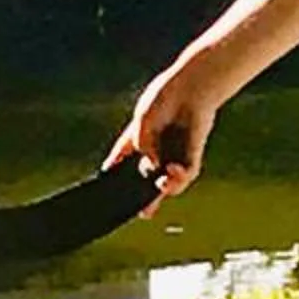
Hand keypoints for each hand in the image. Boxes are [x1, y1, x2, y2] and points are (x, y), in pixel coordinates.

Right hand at [105, 65, 215, 201]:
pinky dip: (177, 177)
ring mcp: (173, 155)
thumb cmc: (165, 98)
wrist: (192, 86)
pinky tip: (172, 169)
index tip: (106, 189)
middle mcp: (154, 152)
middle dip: (143, 201)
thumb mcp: (143, 121)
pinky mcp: (192, 155)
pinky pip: (185, 175)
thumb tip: (153, 167)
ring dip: (163, 190)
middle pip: (145, 182)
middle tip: (141, 212)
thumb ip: (142, 145)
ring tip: (161, 184)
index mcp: (136, 142)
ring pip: (167, 184)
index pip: (120, 164)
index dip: (113, 178)